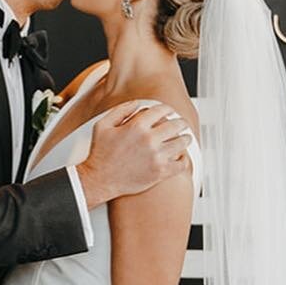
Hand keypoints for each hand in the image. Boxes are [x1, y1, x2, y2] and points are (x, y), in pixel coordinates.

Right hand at [77, 102, 193, 205]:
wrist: (99, 180)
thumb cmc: (100, 154)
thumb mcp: (103, 125)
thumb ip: (121, 110)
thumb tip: (137, 103)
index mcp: (136, 126)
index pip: (161, 110)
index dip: (167, 109)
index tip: (169, 111)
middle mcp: (149, 140)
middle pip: (176, 125)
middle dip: (181, 123)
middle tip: (182, 124)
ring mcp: (156, 157)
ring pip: (182, 143)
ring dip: (185, 139)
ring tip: (185, 139)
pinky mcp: (160, 173)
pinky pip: (181, 164)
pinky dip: (184, 159)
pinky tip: (181, 157)